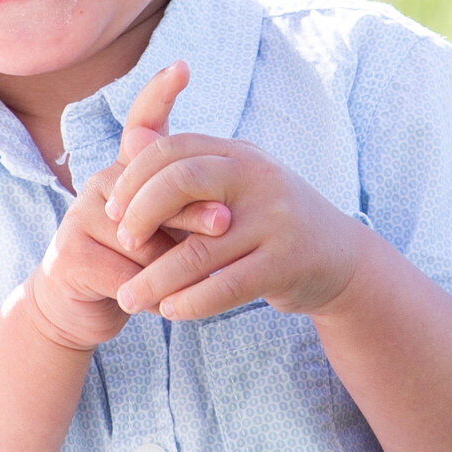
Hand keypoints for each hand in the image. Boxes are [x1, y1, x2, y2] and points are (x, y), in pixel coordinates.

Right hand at [23, 64, 230, 352]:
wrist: (84, 309)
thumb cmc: (139, 264)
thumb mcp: (167, 234)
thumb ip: (189, 212)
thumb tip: (224, 210)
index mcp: (127, 173)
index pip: (141, 124)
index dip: (159, 94)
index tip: (182, 67)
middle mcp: (100, 184)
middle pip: (160, 192)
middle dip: (196, 214)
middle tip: (227, 225)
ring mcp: (79, 217)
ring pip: (146, 241)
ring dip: (171, 270)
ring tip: (176, 285)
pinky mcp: (70, 256)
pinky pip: (128, 274)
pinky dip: (149, 294)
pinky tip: (151, 305)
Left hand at [105, 125, 363, 324]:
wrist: (340, 258)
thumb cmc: (268, 221)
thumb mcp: (233, 184)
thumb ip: (185, 166)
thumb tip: (129, 139)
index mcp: (239, 153)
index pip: (173, 150)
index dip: (134, 178)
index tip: (112, 211)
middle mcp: (258, 178)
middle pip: (183, 181)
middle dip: (142, 213)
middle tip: (123, 244)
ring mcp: (275, 221)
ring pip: (199, 249)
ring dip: (156, 278)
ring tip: (129, 299)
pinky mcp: (286, 264)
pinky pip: (227, 286)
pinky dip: (192, 302)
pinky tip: (170, 312)